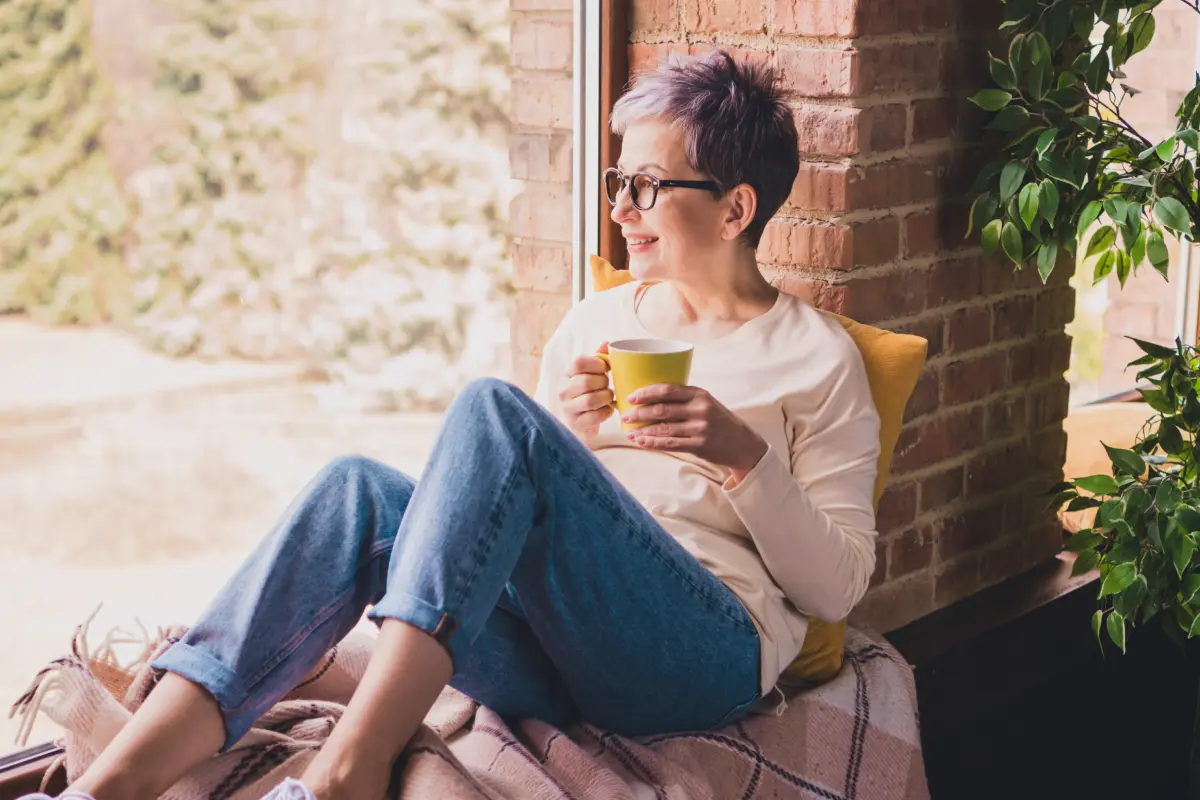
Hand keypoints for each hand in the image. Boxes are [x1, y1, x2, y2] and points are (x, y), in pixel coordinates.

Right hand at [558, 343, 614, 435]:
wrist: (582, 421)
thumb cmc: (589, 392)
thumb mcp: (592, 374)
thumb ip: (599, 358)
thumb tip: (605, 343)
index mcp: (567, 375)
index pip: (578, 363)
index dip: (596, 363)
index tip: (606, 368)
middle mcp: (563, 391)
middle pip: (586, 382)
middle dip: (603, 382)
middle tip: (607, 384)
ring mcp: (568, 408)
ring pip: (590, 400)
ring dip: (606, 397)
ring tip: (609, 396)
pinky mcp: (576, 424)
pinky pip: (594, 417)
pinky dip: (606, 412)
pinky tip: (608, 409)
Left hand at [621, 384, 767, 475]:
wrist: (742, 443)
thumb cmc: (719, 421)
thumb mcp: (706, 403)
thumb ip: (684, 399)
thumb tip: (651, 397)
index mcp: (699, 394)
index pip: (667, 389)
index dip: (646, 393)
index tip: (631, 397)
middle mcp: (700, 409)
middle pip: (662, 409)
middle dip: (639, 413)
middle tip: (624, 416)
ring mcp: (700, 428)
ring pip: (663, 428)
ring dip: (642, 430)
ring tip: (628, 432)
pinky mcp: (699, 445)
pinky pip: (670, 444)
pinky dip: (653, 443)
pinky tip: (641, 442)